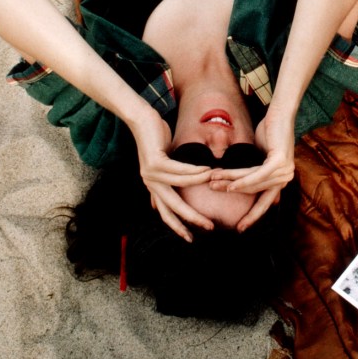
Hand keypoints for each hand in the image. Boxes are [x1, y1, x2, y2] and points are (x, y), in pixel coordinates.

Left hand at [130, 108, 214, 240]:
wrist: (141, 120)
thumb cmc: (156, 138)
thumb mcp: (165, 160)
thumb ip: (171, 174)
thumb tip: (180, 184)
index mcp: (154, 186)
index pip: (166, 212)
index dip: (178, 226)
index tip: (191, 238)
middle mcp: (151, 183)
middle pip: (172, 207)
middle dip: (191, 218)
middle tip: (209, 227)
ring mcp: (151, 174)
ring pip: (179, 187)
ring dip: (199, 186)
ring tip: (216, 186)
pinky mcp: (155, 162)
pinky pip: (178, 170)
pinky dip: (194, 172)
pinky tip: (207, 171)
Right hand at [208, 109, 294, 231]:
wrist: (279, 113)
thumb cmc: (269, 131)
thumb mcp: (260, 156)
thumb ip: (255, 172)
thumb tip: (241, 186)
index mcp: (281, 179)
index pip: (265, 202)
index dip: (253, 215)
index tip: (240, 228)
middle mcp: (285, 178)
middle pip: (254, 191)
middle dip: (232, 192)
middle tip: (213, 192)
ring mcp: (284, 171)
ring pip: (252, 183)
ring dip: (230, 183)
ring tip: (213, 183)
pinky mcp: (279, 163)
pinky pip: (257, 176)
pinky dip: (242, 180)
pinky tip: (229, 184)